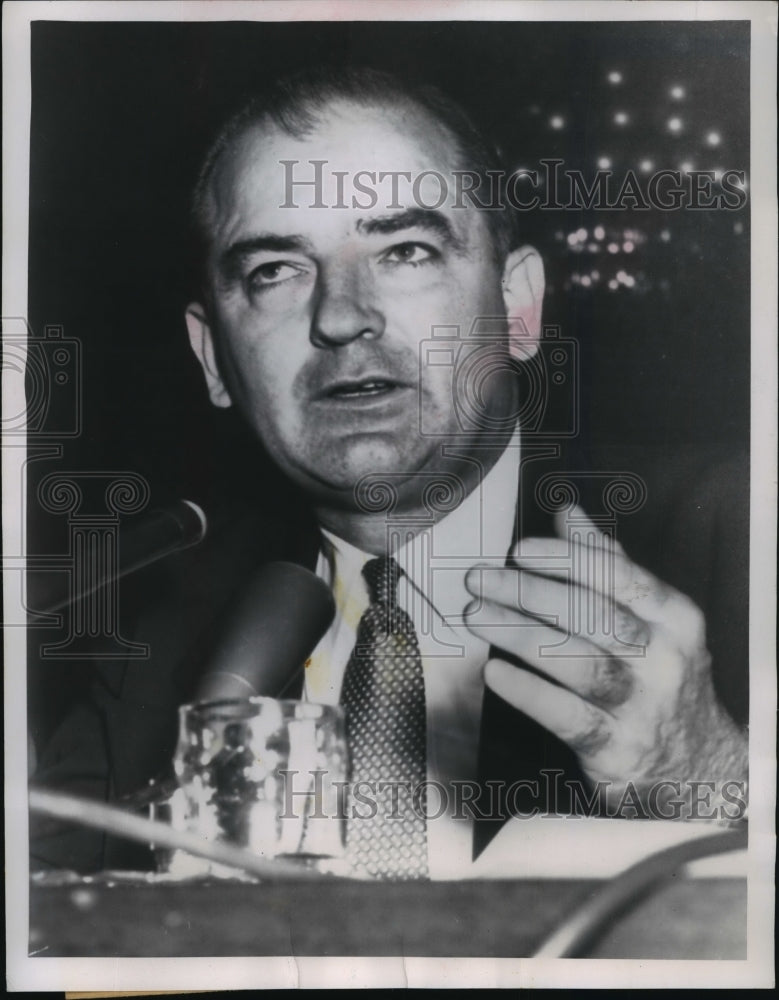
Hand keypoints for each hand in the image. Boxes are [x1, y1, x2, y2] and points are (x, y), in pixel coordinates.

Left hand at [464, 507, 746, 811]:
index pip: (619, 576)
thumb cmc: (659, 676)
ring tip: (476, 616)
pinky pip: (568, 718)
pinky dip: (529, 693)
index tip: (519, 550)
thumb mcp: (652, 619)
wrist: (697, 766)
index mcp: (675, 618)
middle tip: (479, 580)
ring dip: (521, 635)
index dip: (566, 559)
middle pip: (595, 616)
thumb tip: (568, 514)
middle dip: (531, 593)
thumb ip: (608, 565)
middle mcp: (664, 659)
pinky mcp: (617, 749)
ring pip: (580, 663)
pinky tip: (496, 673)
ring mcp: (643, 707)